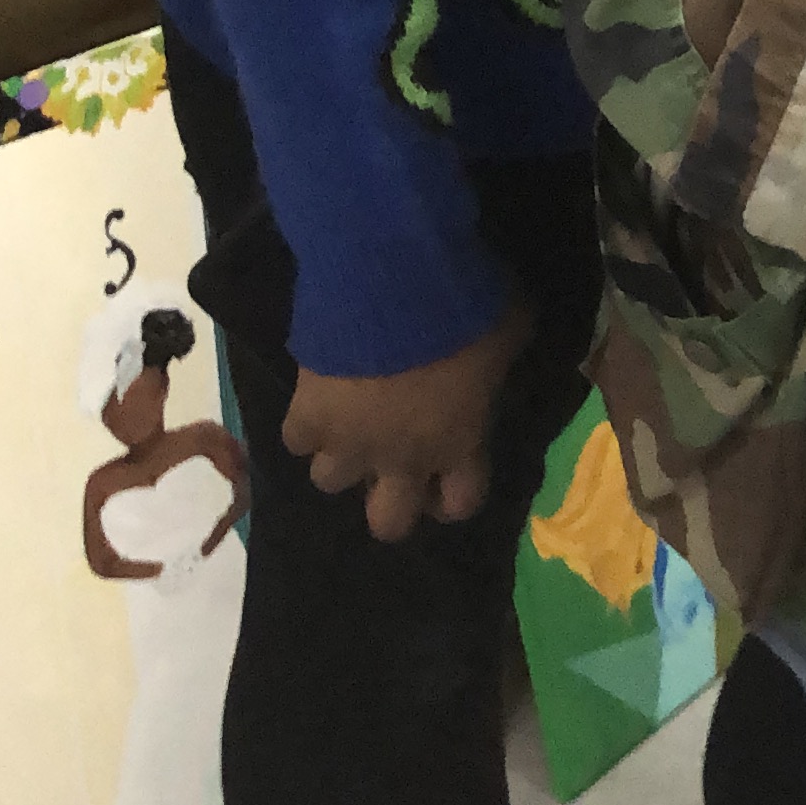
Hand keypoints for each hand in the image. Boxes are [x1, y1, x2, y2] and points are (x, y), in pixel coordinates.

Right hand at [286, 308, 528, 541]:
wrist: (397, 281)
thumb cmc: (467, 309)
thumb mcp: (509, 330)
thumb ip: (500, 359)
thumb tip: (496, 351)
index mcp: (458, 443)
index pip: (460, 503)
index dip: (453, 494)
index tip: (448, 473)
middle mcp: (402, 459)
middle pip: (388, 524)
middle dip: (391, 501)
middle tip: (391, 464)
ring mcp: (348, 443)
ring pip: (330, 481)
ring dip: (341, 455)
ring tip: (349, 422)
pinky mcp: (306, 417)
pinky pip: (296, 439)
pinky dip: (305, 422)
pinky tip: (317, 396)